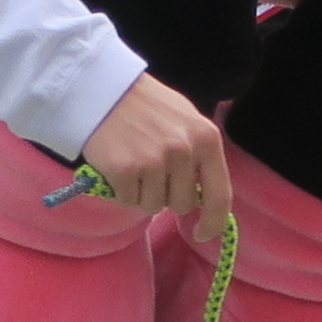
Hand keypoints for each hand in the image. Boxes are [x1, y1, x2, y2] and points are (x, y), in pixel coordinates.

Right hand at [65, 73, 231, 244]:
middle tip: (150, 169)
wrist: (100, 88)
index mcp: (206, 138)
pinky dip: (120, 190)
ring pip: (153, 205)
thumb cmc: (145, 105)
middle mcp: (184, 150)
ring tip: (132, 162)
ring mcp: (154, 160)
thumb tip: (206, 198)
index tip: (202, 233)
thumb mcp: (185, 119)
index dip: (213, 222)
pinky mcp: (125, 169)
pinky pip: (128, 201)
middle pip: (182, 204)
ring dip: (141, 192)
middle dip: (167, 195)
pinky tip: (116, 165)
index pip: (220, 195)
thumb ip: (199, 154)